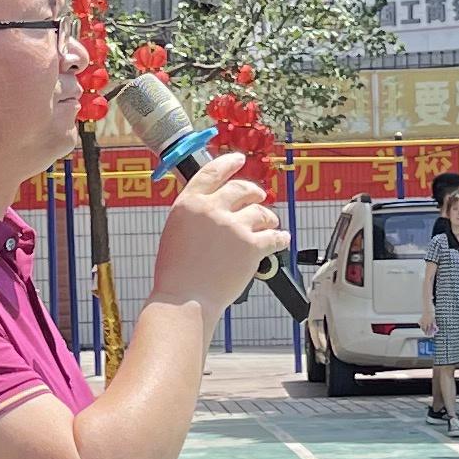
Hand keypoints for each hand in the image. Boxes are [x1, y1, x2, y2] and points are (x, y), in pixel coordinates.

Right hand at [147, 163, 283, 319]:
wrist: (185, 299)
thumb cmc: (176, 273)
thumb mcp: (176, 231)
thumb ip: (196, 214)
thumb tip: (216, 207)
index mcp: (189, 203)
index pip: (212, 172)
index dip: (228, 163)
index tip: (238, 159)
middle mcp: (212, 210)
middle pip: (242, 188)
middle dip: (254, 191)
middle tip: (259, 196)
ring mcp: (234, 227)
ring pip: (261, 212)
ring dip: (267, 217)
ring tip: (269, 223)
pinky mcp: (251, 246)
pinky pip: (273, 237)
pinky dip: (280, 238)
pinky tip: (282, 239)